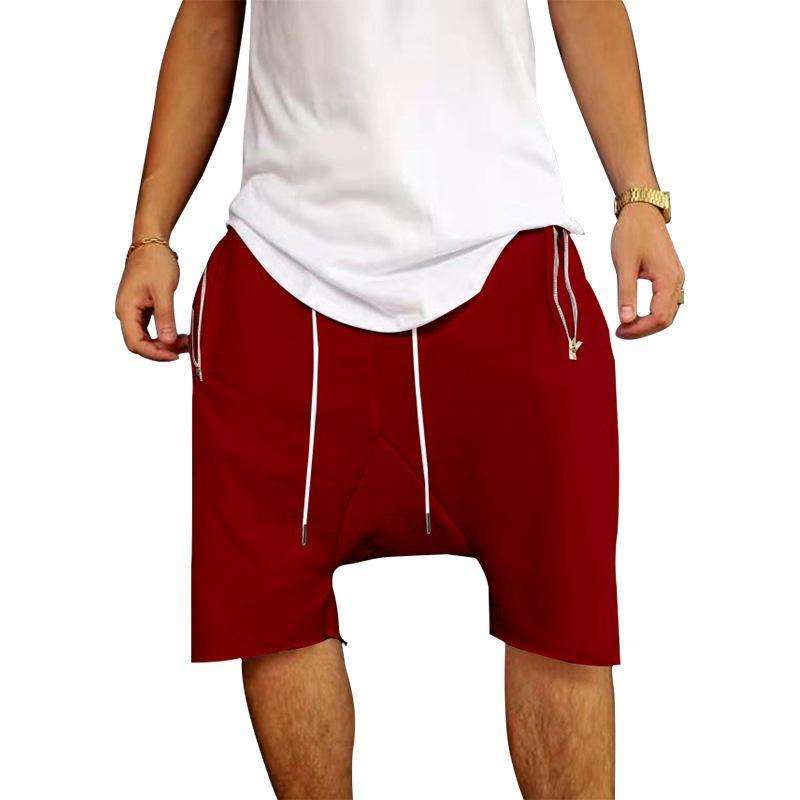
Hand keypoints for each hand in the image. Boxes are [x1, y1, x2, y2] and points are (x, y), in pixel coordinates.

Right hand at [115, 243, 187, 360]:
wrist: (151, 243)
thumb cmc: (155, 262)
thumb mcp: (163, 290)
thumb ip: (165, 316)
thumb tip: (168, 341)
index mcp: (126, 309)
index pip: (135, 343)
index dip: (155, 354)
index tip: (175, 355)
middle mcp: (126, 313)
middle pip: (140, 344)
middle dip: (162, 350)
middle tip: (185, 347)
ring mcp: (133, 312)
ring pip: (147, 338)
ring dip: (165, 344)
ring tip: (186, 342)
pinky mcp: (142, 309)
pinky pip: (151, 329)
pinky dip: (165, 335)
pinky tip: (179, 335)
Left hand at [611, 204, 684, 338]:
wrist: (642, 211)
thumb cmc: (632, 233)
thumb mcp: (624, 264)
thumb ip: (626, 294)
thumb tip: (625, 320)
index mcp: (668, 278)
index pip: (659, 317)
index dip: (639, 329)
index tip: (619, 332)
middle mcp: (677, 280)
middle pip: (666, 319)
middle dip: (643, 329)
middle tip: (620, 332)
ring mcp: (675, 278)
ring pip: (667, 312)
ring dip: (648, 323)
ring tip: (625, 325)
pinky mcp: (670, 275)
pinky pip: (666, 303)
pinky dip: (652, 313)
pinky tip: (635, 314)